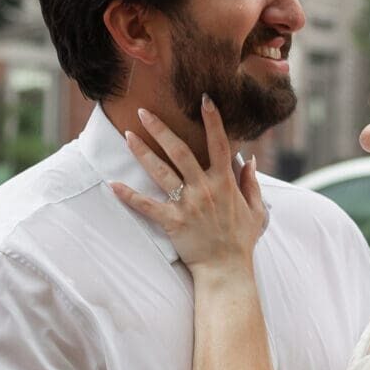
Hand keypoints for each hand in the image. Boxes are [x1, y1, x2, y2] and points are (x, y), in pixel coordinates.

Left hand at [109, 99, 267, 270]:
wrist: (227, 270)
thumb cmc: (242, 241)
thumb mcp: (257, 210)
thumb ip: (252, 183)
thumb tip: (250, 160)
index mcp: (225, 181)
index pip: (219, 143)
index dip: (212, 119)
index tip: (204, 99)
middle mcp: (205, 188)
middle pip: (180, 150)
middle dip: (160, 128)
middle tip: (143, 112)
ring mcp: (187, 204)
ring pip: (160, 171)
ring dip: (142, 152)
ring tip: (127, 135)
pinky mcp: (172, 221)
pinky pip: (146, 206)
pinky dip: (128, 195)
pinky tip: (112, 184)